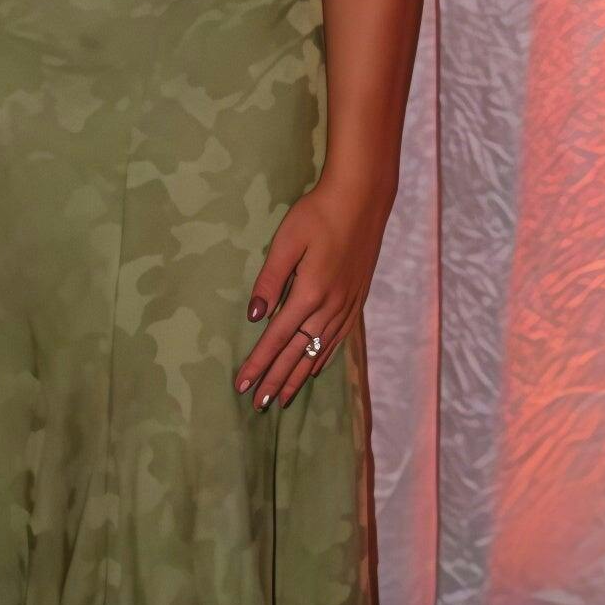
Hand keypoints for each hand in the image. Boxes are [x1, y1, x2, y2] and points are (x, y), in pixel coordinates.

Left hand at [234, 169, 391, 411]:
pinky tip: (315, 370)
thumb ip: (270, 280)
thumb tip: (255, 317)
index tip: (242, 386)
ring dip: (298, 377)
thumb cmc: (318, 214)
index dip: (258, 364)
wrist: (362, 199)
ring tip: (283, 399)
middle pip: (297, 354)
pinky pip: (337, 340)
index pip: (276, 339)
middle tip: (259, 405)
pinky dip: (323, 359)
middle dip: (275, 380)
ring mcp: (346, 305)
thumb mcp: (286, 241)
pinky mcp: (356, 299)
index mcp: (309, 294)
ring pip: (318, 352)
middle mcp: (329, 307)